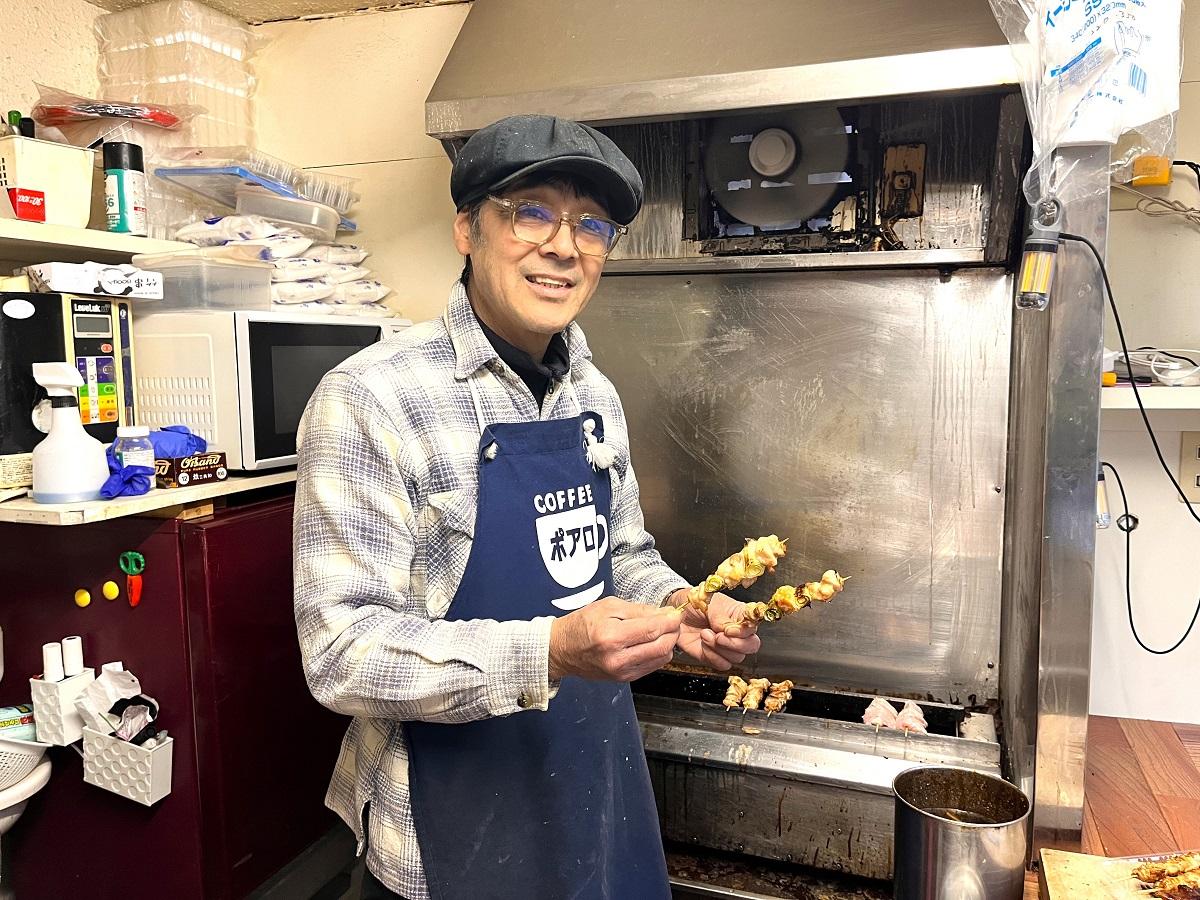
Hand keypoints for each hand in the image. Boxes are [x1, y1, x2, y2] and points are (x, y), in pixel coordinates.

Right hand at [548, 597, 680, 681]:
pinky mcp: (623, 678)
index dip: (670, 621)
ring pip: (660, 659)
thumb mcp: (607, 607)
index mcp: (611, 636)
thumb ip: (638, 610)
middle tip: (673, 622)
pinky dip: (658, 654)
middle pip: (661, 646)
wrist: (562, 650)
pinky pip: (651, 667)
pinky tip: (653, 643)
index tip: (675, 613)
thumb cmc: (581, 625)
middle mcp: (617, 658)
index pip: (652, 629)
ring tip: (662, 631)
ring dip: (668, 644)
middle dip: (673, 632)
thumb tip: (664, 613)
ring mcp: (621, 671)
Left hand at [669, 589, 761, 670]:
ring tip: (705, 634)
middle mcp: (737, 633)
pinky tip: (703, 644)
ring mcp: (727, 646)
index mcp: (740, 616)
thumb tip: (730, 630)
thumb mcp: (709, 602)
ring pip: (736, 658)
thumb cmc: (695, 603)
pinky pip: (722, 664)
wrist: (676, 614)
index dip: (743, 632)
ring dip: (718, 648)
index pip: (753, 627)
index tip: (728, 629)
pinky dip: (711, 656)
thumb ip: (723, 617)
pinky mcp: (714, 656)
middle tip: (718, 636)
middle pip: (751, 646)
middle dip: (734, 644)